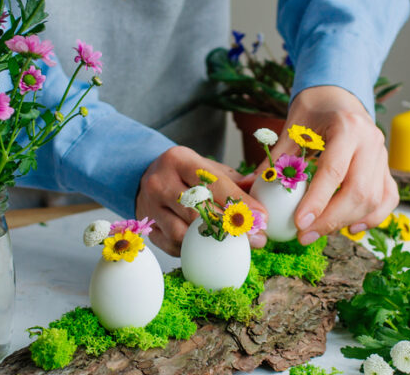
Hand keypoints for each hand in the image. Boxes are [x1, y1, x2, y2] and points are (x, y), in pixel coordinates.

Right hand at [137, 146, 267, 255]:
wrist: (147, 177)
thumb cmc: (186, 174)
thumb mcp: (208, 168)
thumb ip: (235, 183)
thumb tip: (262, 204)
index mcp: (179, 160)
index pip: (213, 184)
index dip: (240, 203)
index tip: (262, 217)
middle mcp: (160, 182)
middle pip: (199, 211)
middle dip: (231, 227)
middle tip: (257, 239)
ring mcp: (150, 207)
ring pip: (184, 232)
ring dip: (213, 243)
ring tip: (237, 246)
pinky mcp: (148, 228)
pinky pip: (173, 245)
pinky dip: (194, 250)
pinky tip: (211, 249)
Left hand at [261, 86, 399, 244]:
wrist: (339, 95)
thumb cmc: (314, 110)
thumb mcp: (292, 126)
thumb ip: (278, 156)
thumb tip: (255, 186)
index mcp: (347, 127)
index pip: (334, 171)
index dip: (317, 201)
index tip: (300, 223)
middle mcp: (371, 142)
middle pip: (359, 192)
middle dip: (331, 220)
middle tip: (304, 236)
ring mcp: (382, 156)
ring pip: (375, 200)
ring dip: (347, 222)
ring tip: (319, 232)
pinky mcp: (386, 168)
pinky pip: (386, 198)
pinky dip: (372, 217)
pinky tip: (351, 227)